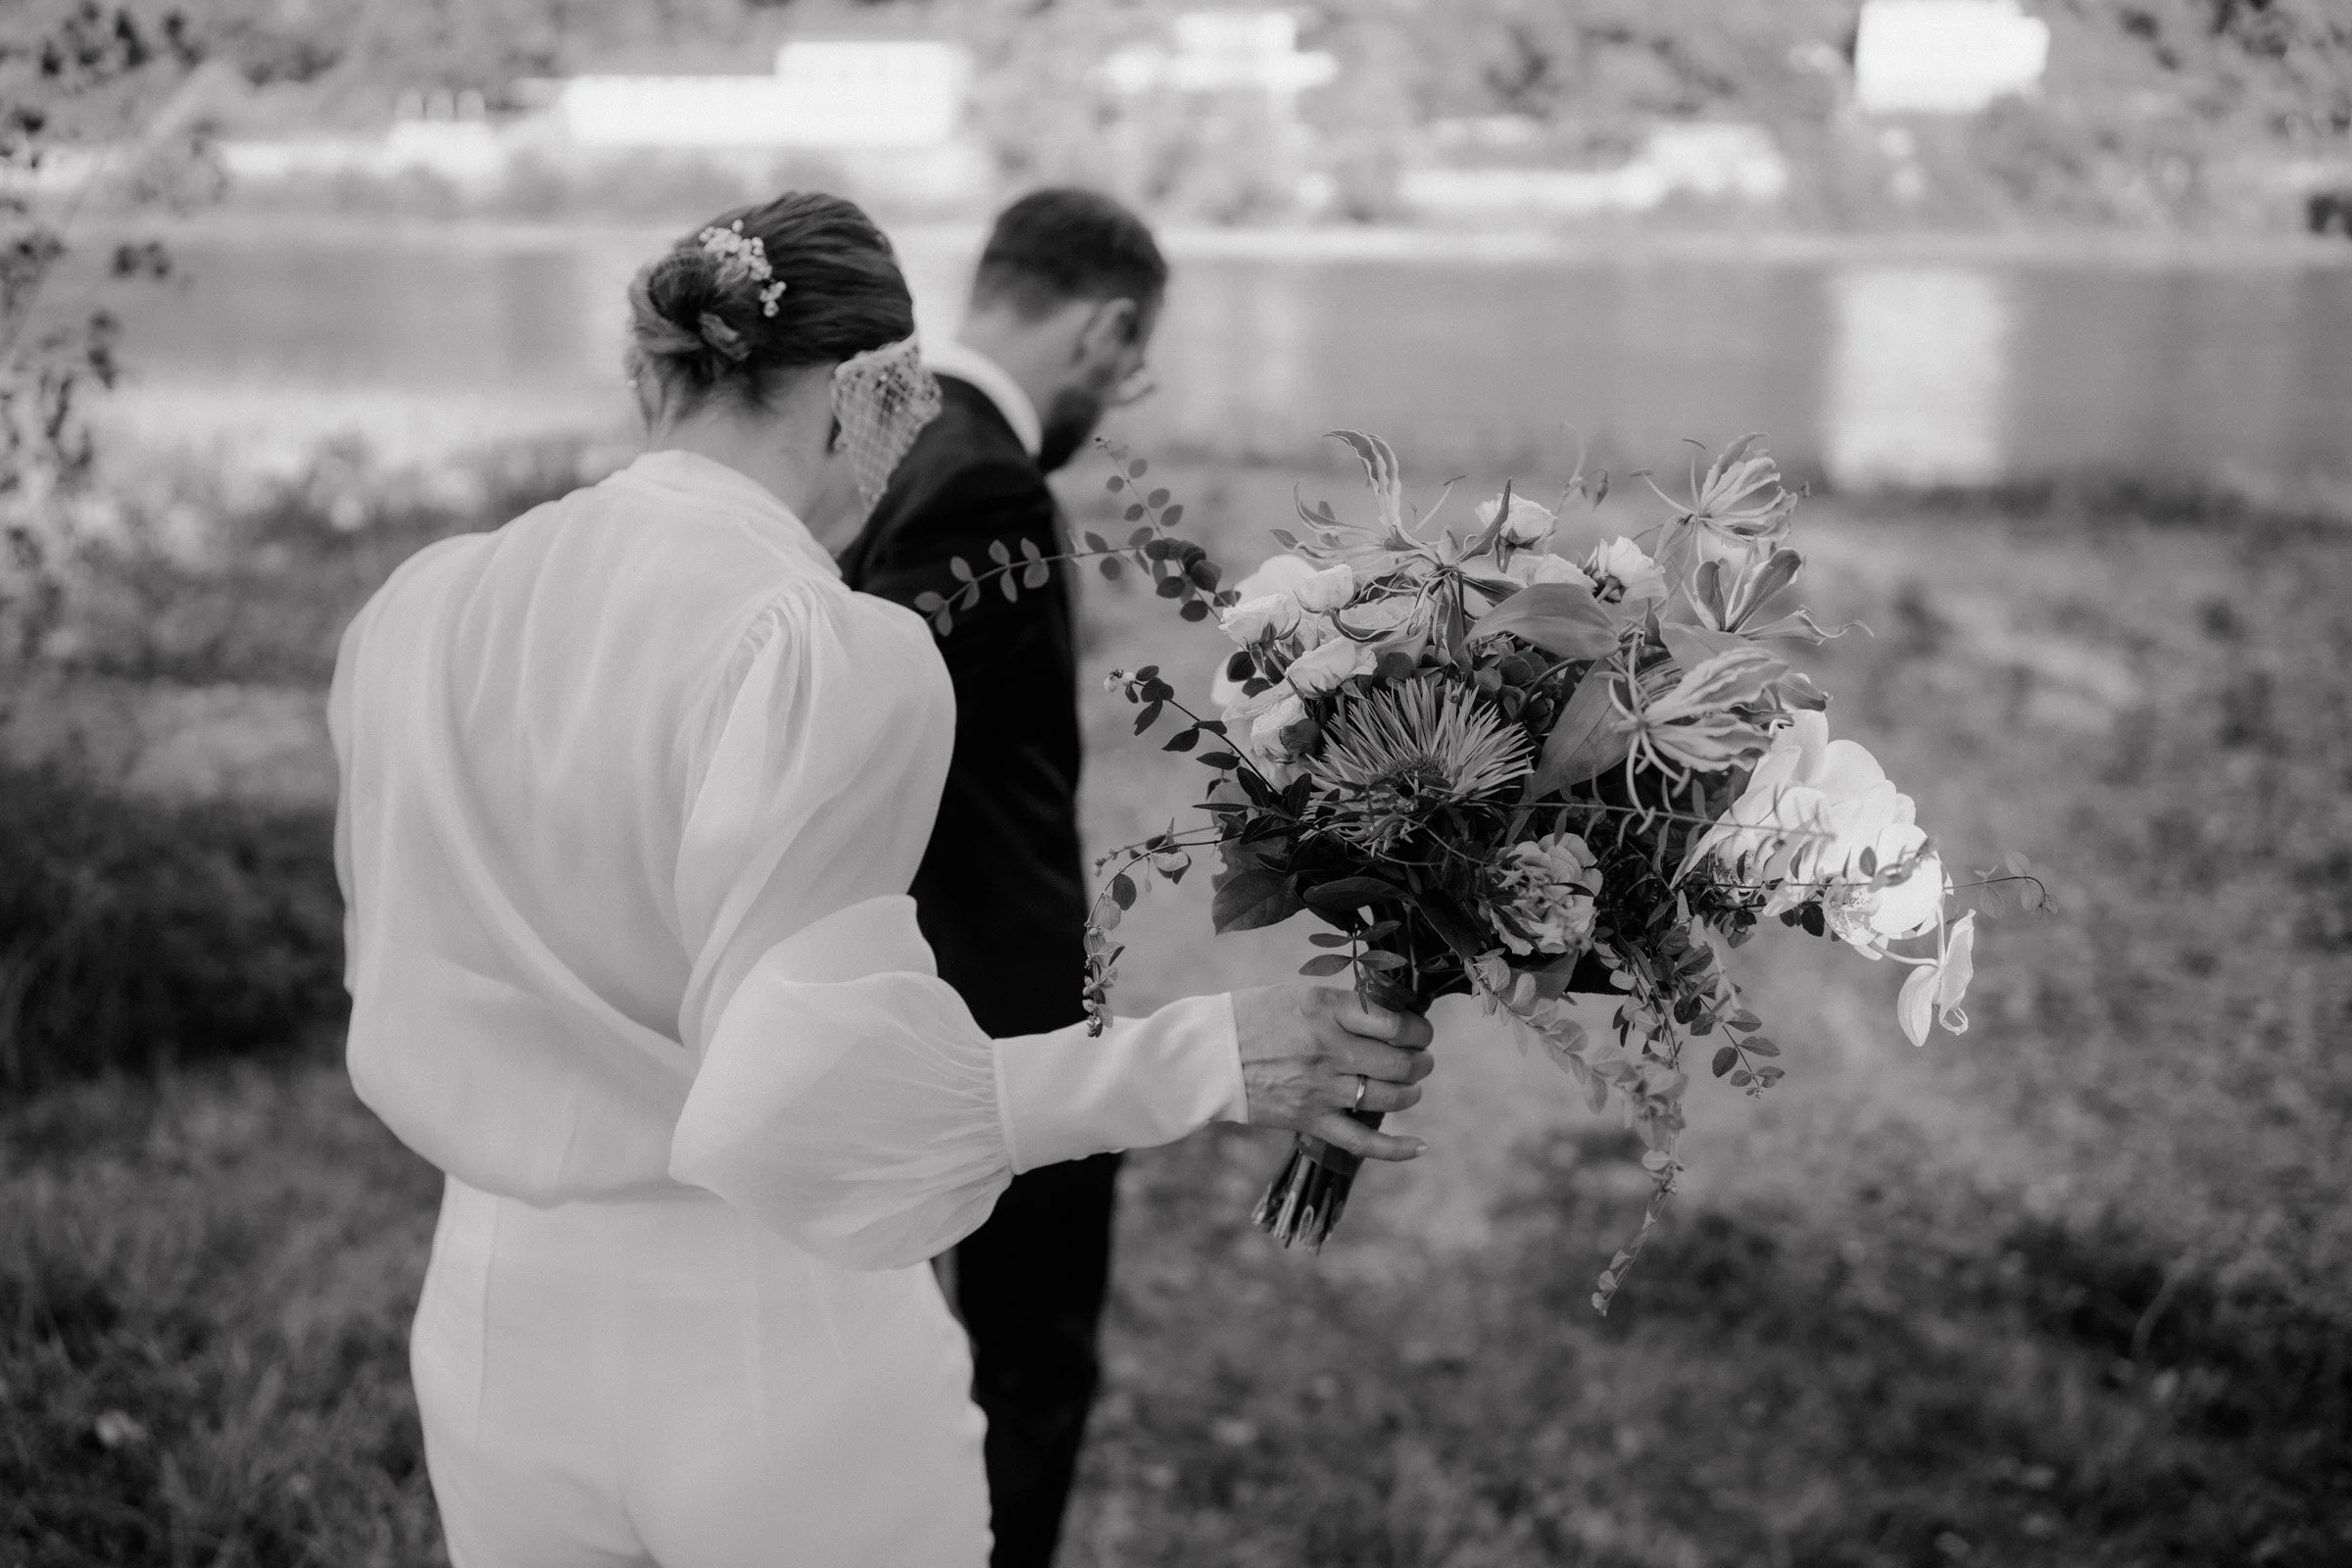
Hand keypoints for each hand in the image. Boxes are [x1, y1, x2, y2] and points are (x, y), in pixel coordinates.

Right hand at [1230, 983, 1435, 1162]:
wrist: (1208, 1055)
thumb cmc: (1254, 1017)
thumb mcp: (1302, 994)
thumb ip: (1346, 1006)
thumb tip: (1393, 1019)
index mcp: (1327, 1010)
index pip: (1395, 1022)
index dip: (1418, 1029)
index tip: (1418, 1031)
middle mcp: (1330, 1049)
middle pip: (1400, 1062)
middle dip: (1420, 1061)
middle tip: (1419, 1058)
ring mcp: (1322, 1088)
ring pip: (1391, 1097)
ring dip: (1411, 1092)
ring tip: (1409, 1086)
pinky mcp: (1312, 1120)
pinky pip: (1364, 1141)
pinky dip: (1397, 1149)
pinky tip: (1419, 1146)